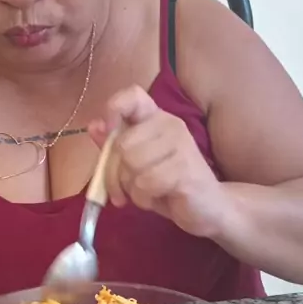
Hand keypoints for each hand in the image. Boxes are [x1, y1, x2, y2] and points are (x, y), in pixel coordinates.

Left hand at [89, 85, 229, 235]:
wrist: (209, 208)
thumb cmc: (169, 184)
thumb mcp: (137, 164)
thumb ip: (114, 145)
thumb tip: (93, 126)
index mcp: (157, 118)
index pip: (134, 95)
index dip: (114, 108)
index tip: (107, 130)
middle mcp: (170, 125)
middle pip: (122, 144)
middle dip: (115, 174)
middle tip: (124, 188)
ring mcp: (181, 146)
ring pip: (132, 164)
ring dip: (131, 188)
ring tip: (145, 192)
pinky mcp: (186, 170)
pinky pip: (146, 183)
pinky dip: (143, 198)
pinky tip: (157, 198)